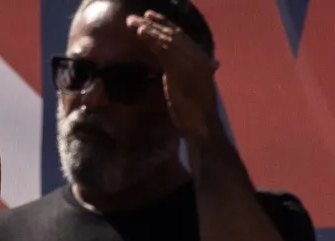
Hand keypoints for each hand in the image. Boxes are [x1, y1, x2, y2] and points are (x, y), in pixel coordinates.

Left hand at [126, 10, 220, 144]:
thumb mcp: (193, 89)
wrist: (202, 128)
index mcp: (202, 61)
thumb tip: (200, 67)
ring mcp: (190, 62)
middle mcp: (198, 58)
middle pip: (174, 34)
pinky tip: (140, 33)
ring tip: (133, 23)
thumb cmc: (196, 114)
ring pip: (167, 40)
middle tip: (137, 17)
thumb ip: (189, 75)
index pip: (183, 37)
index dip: (166, 25)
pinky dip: (151, 40)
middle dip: (155, 24)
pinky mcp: (179, 70)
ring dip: (149, 29)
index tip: (151, 18)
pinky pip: (163, 50)